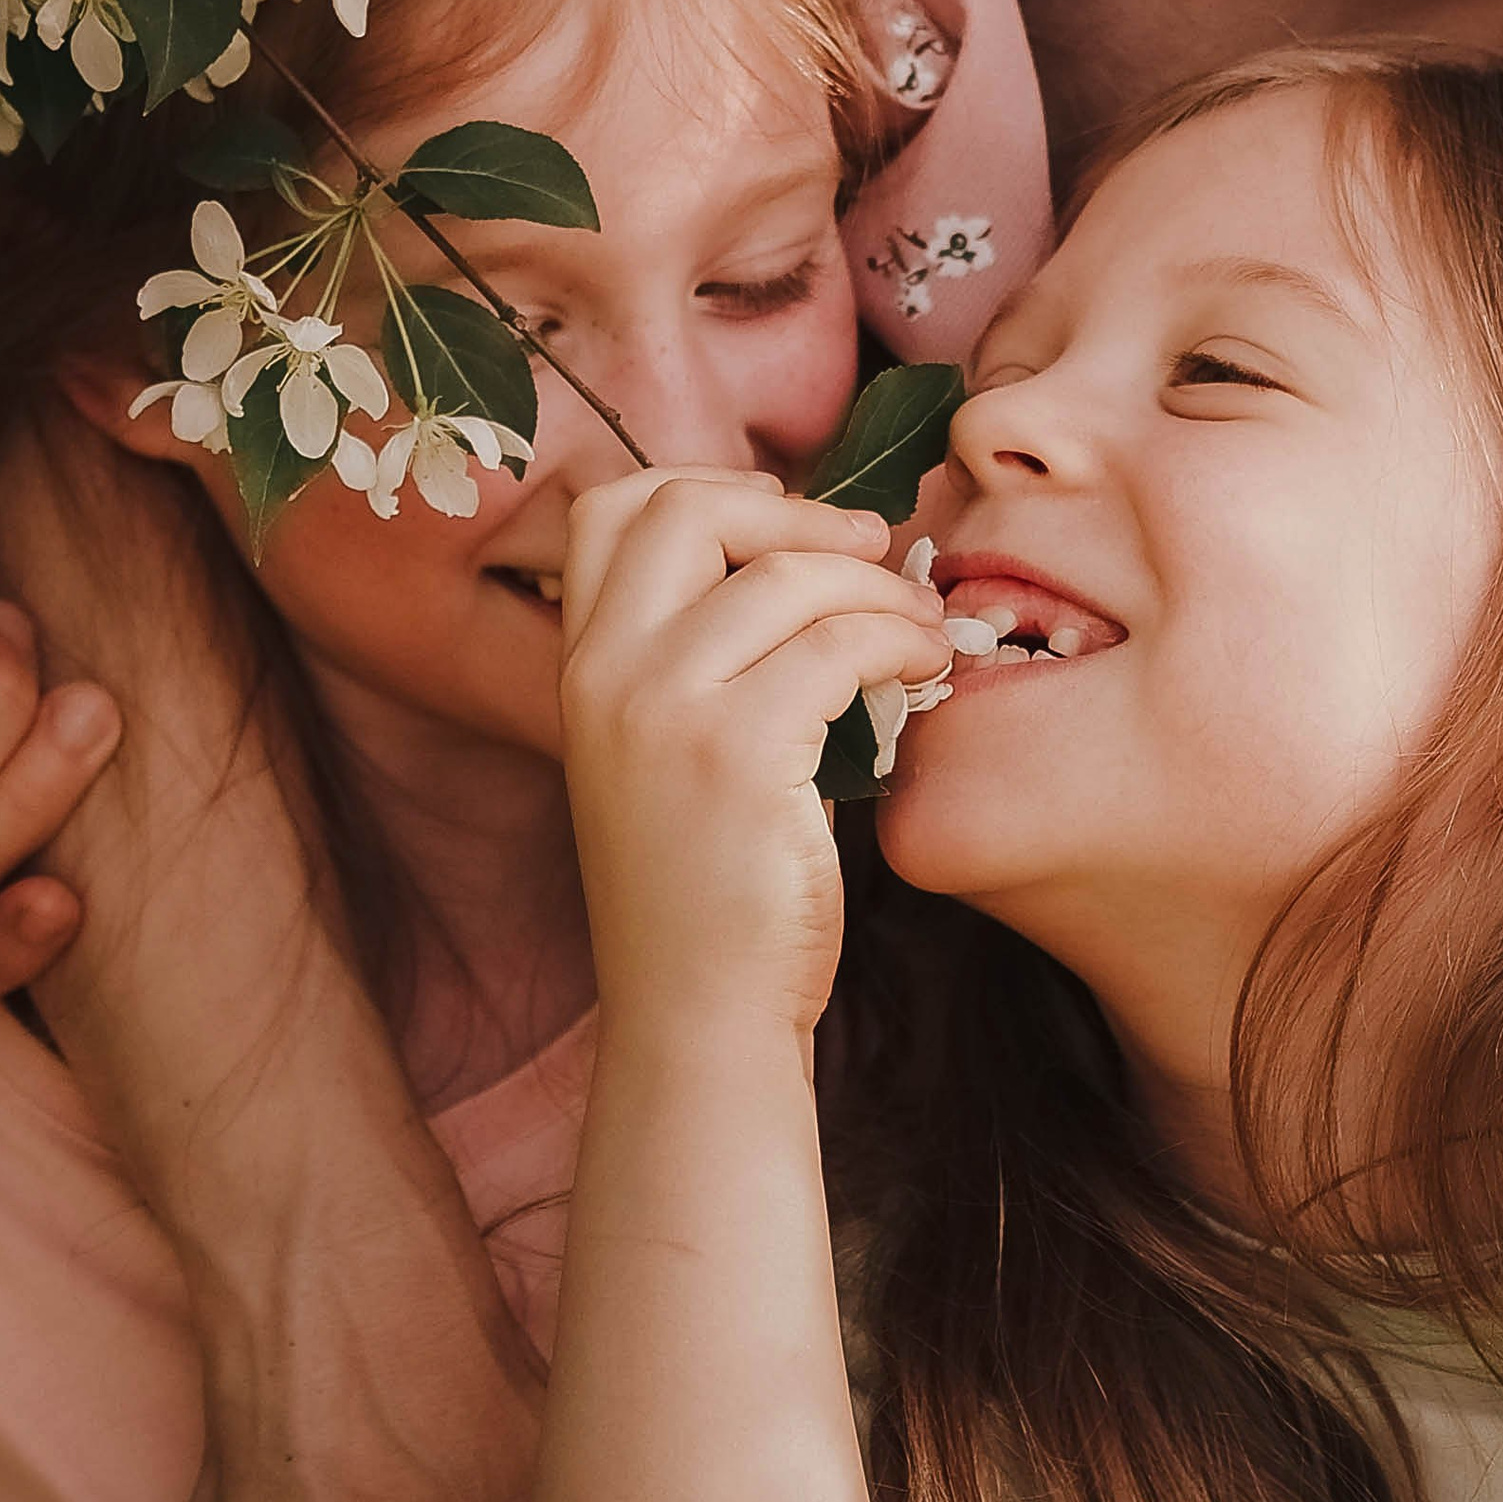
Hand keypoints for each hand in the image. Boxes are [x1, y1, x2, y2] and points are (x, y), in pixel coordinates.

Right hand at [560, 470, 952, 1040]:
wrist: (698, 1013)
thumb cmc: (710, 887)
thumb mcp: (672, 750)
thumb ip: (706, 656)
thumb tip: (812, 556)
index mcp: (582, 665)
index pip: (613, 508)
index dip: (714, 488)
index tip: (792, 523)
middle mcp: (604, 673)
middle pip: (688, 507)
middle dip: (799, 514)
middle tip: (872, 552)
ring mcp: (660, 709)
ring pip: (788, 577)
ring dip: (879, 590)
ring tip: (920, 630)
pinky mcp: (734, 754)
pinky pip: (839, 645)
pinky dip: (898, 641)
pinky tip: (920, 670)